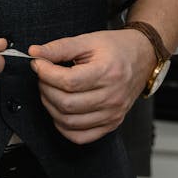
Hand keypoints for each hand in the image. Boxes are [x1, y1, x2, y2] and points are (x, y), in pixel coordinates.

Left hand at [29, 29, 152, 143]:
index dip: (46, 73)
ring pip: (69, 122)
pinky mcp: (112, 124)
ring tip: (51, 90)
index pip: (68, 82)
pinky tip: (61, 111)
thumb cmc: (116, 48)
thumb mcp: (88, 40)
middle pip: (66, 104)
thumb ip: (60, 47)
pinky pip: (81, 137)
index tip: (38, 64)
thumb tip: (35, 52)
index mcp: (108, 72)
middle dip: (46, 89)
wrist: (142, 58)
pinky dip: (64, 127)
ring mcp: (113, 113)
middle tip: (43, 76)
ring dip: (51, 107)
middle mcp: (112, 96)